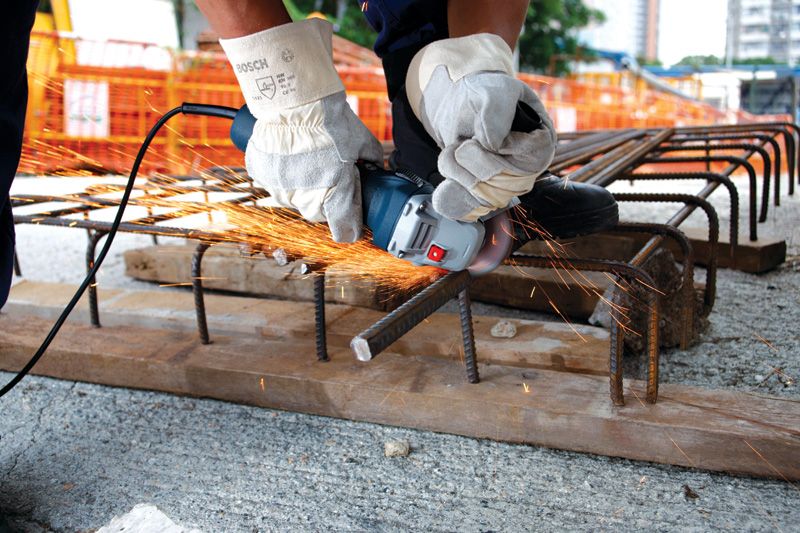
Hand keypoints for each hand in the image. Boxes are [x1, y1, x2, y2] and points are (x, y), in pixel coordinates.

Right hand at [221, 18, 382, 241]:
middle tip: (331, 173)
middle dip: (327, 199)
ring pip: (295, 199)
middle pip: (319, 214)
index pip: (345, 231)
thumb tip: (375, 169)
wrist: (295, 98)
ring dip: (303, 186)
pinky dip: (282, 173)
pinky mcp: (261, 175)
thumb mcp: (362, 143)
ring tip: (308, 157)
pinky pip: (274, 183)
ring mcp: (280, 189)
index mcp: (335, 196)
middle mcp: (306, 199)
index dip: (351, 226)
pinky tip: (290, 153)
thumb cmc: (330, 121)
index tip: (353, 220)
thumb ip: (371, 163)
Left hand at [405, 34, 556, 221]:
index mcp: (541, 142)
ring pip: (484, 197)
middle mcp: (527, 169)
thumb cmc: (484, 95)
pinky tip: (444, 191)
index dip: (499, 146)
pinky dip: (454, 200)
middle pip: (503, 182)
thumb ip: (497, 110)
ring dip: (457, 172)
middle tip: (462, 142)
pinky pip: (470, 209)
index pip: (531, 157)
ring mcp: (505, 186)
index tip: (483, 134)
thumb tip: (493, 144)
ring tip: (453, 151)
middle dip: (472, 159)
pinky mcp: (483, 196)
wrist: (460, 106)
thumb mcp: (494, 91)